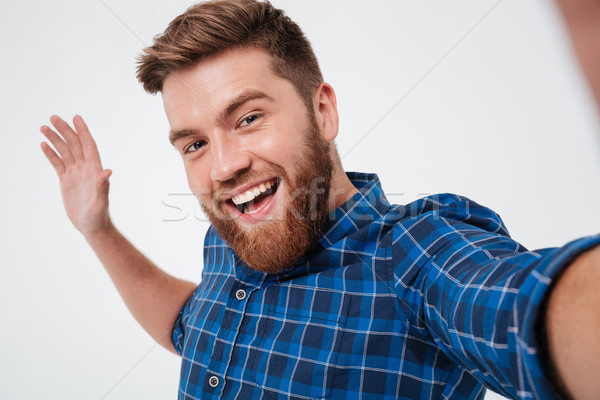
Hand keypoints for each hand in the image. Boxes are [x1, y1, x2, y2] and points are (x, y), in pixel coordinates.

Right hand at [40, 115, 112, 234]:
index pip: (89, 146)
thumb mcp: (101, 202)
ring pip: (64, 152)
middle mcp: (85, 169)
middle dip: (65, 130)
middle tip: (53, 117)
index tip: (76, 117)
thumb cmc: (99, 216)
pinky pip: (58, 164)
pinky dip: (51, 154)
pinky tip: (43, 144)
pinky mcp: (66, 181)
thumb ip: (103, 187)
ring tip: (43, 127)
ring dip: (55, 139)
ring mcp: (75, 174)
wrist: (91, 226)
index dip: (83, 131)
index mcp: (94, 170)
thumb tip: (108, 171)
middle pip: (74, 145)